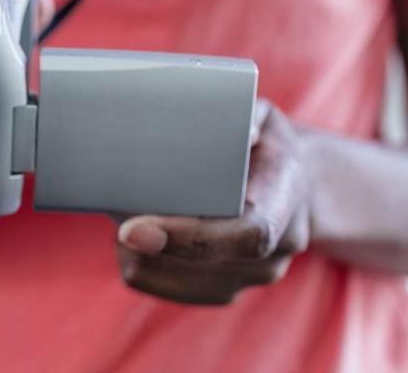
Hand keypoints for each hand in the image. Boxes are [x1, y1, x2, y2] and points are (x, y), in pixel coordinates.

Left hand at [114, 100, 311, 304]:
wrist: (297, 185)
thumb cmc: (266, 143)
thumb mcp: (263, 116)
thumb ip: (244, 116)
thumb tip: (224, 128)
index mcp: (286, 200)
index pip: (247, 235)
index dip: (190, 237)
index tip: (133, 229)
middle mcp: (276, 251)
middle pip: (202, 264)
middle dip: (147, 243)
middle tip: (110, 206)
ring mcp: (250, 277)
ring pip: (175, 281)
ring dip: (139, 253)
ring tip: (121, 212)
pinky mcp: (223, 289)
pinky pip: (166, 288)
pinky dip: (140, 264)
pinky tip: (130, 235)